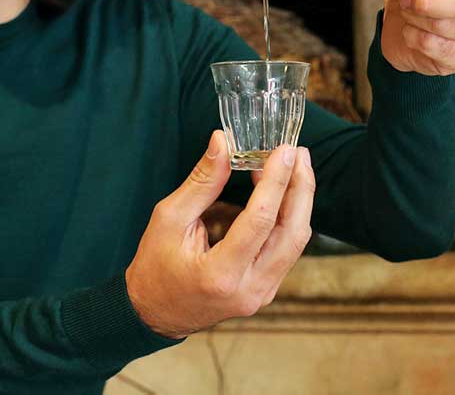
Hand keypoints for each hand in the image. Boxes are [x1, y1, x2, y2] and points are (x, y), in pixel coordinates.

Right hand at [125, 131, 314, 338]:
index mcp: (220, 273)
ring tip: (292, 166)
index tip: (285, 151)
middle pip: (293, 233)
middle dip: (300, 188)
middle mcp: (249, 289)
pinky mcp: (265, 290)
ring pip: (296, 242)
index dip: (277, 181)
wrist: (154, 312)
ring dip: (298, 201)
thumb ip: (202, 182)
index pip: (261, 220)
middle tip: (298, 153)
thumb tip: (223, 142)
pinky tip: (279, 192)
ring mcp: (261, 293)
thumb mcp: (169, 218)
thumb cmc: (155, 266)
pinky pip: (288, 250)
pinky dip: (288, 217)